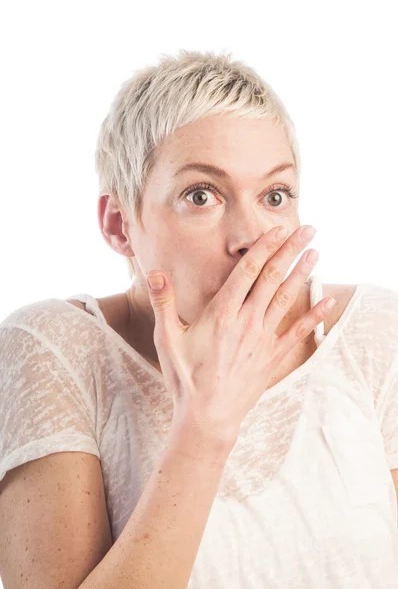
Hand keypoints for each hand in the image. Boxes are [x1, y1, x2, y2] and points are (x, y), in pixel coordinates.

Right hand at [146, 225, 334, 445]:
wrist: (207, 417)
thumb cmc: (185, 378)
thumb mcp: (167, 339)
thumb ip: (164, 303)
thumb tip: (154, 272)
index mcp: (222, 313)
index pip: (247, 272)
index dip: (264, 247)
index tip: (277, 230)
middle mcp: (247, 321)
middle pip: (273, 278)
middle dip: (290, 250)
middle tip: (306, 229)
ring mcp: (263, 339)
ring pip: (286, 298)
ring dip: (301, 273)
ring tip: (316, 252)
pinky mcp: (272, 357)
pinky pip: (297, 332)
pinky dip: (313, 316)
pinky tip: (327, 301)